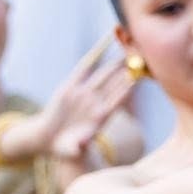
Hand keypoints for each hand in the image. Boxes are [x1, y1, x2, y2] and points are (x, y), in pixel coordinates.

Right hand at [31, 46, 136, 162]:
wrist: (51, 139)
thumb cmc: (65, 148)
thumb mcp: (71, 149)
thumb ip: (77, 146)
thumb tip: (80, 147)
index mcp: (100, 118)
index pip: (117, 101)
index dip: (127, 90)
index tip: (138, 79)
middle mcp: (95, 103)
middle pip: (114, 83)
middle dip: (127, 69)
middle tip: (140, 54)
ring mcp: (85, 94)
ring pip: (104, 74)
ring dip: (116, 61)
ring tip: (128, 46)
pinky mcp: (71, 86)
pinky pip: (84, 67)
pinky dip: (94, 56)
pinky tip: (102, 44)